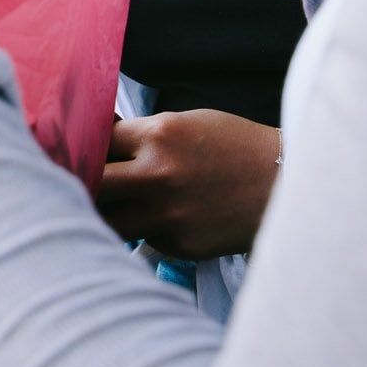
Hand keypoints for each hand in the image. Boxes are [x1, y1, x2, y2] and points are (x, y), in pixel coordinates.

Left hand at [97, 110, 278, 259]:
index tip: (85, 149)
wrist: (284, 185)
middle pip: (90, 184)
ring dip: (106, 212)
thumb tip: (97, 145)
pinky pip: (143, 236)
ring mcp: (166, 214)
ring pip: (107, 220)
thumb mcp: (186, 123)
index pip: (95, 140)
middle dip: (82, 181)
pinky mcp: (178, 243)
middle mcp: (157, 176)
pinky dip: (144, 228)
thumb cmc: (234, 146)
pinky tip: (165, 217)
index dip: (88, 145)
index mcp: (158, 135)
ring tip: (115, 204)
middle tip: (82, 181)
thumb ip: (142, 135)